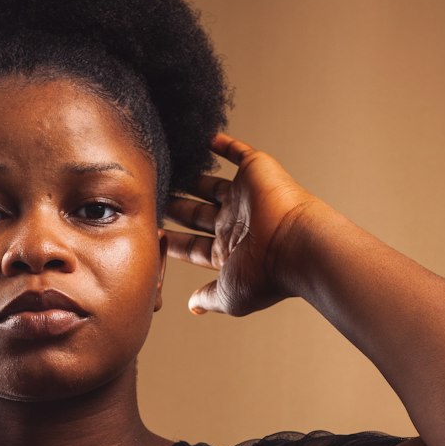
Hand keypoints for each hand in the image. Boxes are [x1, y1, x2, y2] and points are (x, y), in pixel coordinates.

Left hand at [165, 136, 321, 315]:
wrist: (297, 245)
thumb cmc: (266, 275)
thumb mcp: (228, 294)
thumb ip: (208, 297)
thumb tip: (194, 307)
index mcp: (228, 252)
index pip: (191, 245)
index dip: (170, 240)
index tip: (148, 232)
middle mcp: (235, 224)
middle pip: (195, 214)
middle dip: (173, 208)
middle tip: (150, 198)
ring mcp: (244, 198)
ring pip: (209, 185)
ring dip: (189, 180)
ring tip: (165, 170)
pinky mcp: (255, 172)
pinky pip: (238, 153)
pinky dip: (223, 144)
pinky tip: (205, 138)